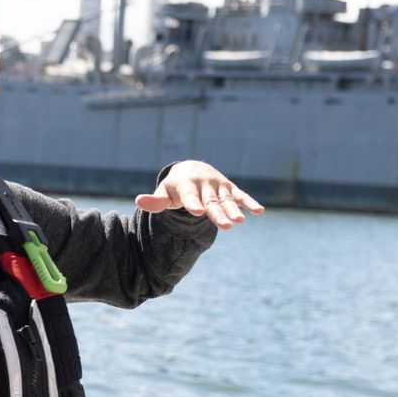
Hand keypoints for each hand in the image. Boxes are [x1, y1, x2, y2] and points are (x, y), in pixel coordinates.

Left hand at [135, 161, 264, 229]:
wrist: (191, 169)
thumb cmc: (175, 187)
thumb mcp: (164, 192)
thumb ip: (155, 200)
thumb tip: (138, 201)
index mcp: (187, 184)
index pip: (190, 196)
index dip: (193, 203)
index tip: (197, 212)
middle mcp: (204, 183)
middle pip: (211, 202)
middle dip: (218, 213)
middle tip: (226, 226)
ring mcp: (218, 185)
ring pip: (226, 200)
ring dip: (234, 210)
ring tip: (239, 222)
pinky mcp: (229, 188)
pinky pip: (240, 196)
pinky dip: (249, 202)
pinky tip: (259, 211)